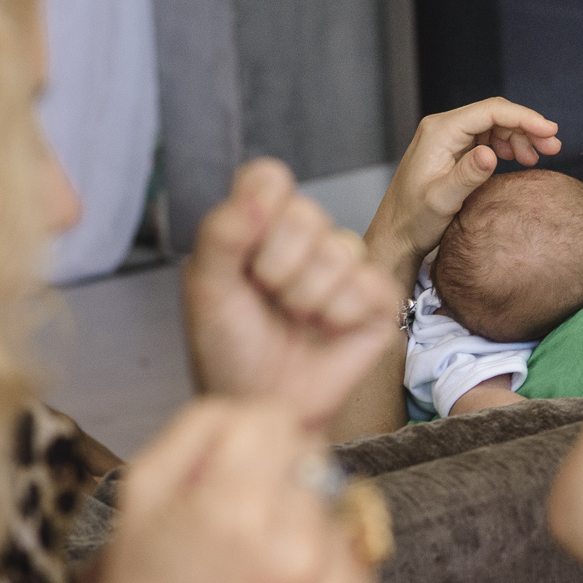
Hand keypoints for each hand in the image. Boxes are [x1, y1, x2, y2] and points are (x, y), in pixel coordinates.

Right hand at [86, 399, 384, 582]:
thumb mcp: (137, 498)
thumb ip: (199, 431)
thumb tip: (258, 410)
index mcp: (234, 508)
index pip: (276, 419)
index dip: (246, 442)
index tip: (226, 476)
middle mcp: (296, 544)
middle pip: (312, 459)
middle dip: (277, 482)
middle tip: (235, 535)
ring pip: (336, 507)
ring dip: (304, 526)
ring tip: (256, 575)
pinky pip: (354, 558)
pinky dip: (324, 571)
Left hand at [183, 159, 399, 429]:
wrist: (259, 403)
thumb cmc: (229, 349)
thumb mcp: (206, 289)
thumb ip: (222, 233)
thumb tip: (257, 194)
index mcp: (260, 226)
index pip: (269, 178)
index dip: (259, 209)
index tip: (244, 254)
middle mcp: (306, 241)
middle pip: (308, 214)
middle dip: (279, 266)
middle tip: (267, 298)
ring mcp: (345, 270)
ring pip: (341, 250)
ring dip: (307, 297)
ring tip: (294, 321)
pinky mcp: (377, 302)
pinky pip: (371, 284)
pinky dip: (340, 315)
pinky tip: (325, 331)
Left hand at [367, 98, 561, 262]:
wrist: (395, 235)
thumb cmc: (414, 221)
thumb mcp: (442, 201)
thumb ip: (467, 176)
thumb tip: (491, 153)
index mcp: (440, 132)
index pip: (490, 111)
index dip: (524, 118)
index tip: (551, 131)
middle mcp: (442, 128)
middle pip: (494, 115)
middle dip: (527, 127)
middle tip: (554, 147)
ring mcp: (447, 139)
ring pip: (493, 126)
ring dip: (519, 137)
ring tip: (540, 158)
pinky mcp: (452, 151)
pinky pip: (485, 138)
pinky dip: (507, 146)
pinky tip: (520, 160)